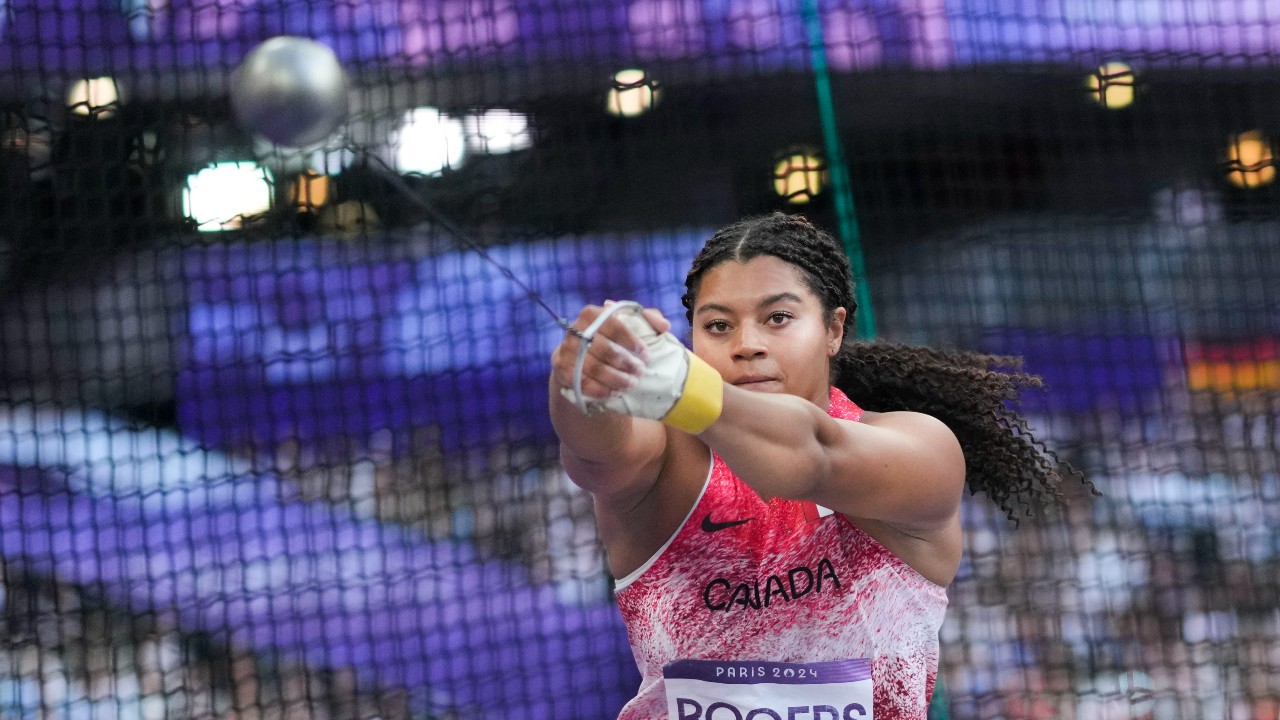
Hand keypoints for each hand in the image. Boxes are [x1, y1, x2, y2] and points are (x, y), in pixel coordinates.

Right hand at [553, 301, 721, 433]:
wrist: (582, 357)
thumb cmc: (613, 338)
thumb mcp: (630, 324)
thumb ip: (649, 320)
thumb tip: (664, 326)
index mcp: (591, 314)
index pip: (612, 324)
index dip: (631, 340)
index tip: (646, 354)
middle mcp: (575, 330)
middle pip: (602, 348)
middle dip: (625, 362)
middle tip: (641, 371)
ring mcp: (566, 350)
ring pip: (592, 367)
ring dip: (614, 378)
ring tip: (631, 384)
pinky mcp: (561, 369)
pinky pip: (581, 382)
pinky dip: (599, 390)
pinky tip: (614, 393)